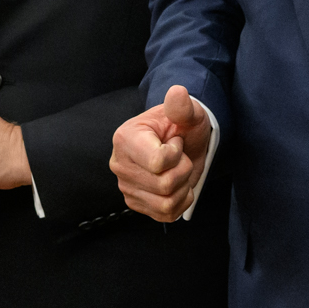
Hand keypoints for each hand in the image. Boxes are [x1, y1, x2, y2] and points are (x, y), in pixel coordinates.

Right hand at [111, 84, 210, 220]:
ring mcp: (126, 187)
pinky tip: (177, 185)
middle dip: (183, 170)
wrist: (182, 143)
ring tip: (178, 170)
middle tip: (179, 156)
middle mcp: (120, 164)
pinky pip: (166, 215)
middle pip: (164, 185)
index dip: (176, 154)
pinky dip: (180, 202)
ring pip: (166, 203)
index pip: (158, 162)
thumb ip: (183, 106)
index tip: (175, 141)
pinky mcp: (136, 203)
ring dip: (183, 187)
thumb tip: (178, 93)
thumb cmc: (182, 126)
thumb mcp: (188, 113)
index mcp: (125, 139)